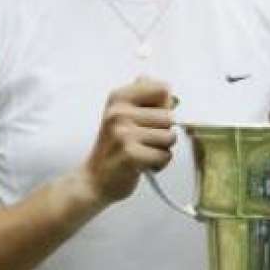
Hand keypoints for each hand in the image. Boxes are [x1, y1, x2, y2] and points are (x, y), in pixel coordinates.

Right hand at [82, 77, 175, 204]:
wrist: (93, 180)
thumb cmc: (114, 147)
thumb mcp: (123, 114)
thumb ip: (147, 99)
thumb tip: (175, 98)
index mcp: (119, 97)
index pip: (163, 89)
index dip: (165, 106)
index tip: (150, 119)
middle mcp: (119, 112)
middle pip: (170, 116)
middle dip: (164, 133)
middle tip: (143, 142)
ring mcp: (123, 133)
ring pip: (170, 137)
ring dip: (162, 150)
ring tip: (142, 153)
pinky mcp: (130, 155)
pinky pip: (165, 156)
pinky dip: (159, 164)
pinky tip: (142, 165)